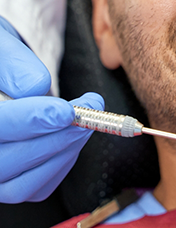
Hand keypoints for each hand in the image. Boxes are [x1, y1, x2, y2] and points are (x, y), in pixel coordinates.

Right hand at [0, 17, 103, 202]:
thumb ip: (13, 63)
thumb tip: (37, 88)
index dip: (31, 122)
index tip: (66, 111)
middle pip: (7, 162)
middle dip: (57, 136)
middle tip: (92, 107)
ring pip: (21, 185)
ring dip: (63, 152)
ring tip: (89, 118)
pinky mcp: (7, 180)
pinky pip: (35, 187)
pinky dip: (61, 164)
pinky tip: (75, 135)